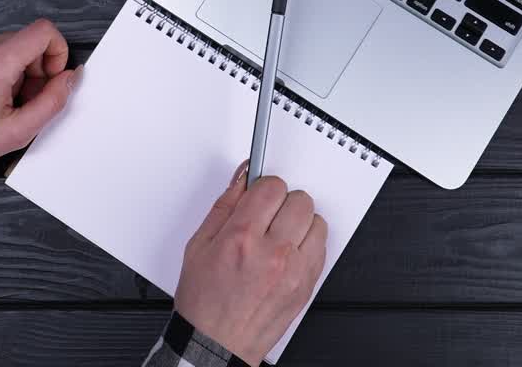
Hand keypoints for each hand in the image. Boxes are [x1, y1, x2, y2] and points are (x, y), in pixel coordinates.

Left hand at [0, 19, 78, 166]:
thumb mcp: (18, 131)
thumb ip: (53, 101)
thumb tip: (69, 78)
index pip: (44, 31)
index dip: (57, 52)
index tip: (49, 76)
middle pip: (25, 39)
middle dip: (33, 67)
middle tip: (21, 98)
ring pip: (5, 43)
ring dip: (12, 67)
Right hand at [174, 161, 326, 364]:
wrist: (216, 343)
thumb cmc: (204, 301)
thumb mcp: (198, 245)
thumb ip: (225, 205)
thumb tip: (242, 177)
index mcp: (242, 239)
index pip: (272, 186)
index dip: (264, 186)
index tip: (258, 195)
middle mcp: (273, 253)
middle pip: (300, 200)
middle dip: (282, 202)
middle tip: (267, 216)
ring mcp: (295, 271)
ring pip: (316, 220)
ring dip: (299, 222)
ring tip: (279, 236)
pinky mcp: (307, 285)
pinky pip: (322, 246)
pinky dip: (307, 243)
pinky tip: (288, 253)